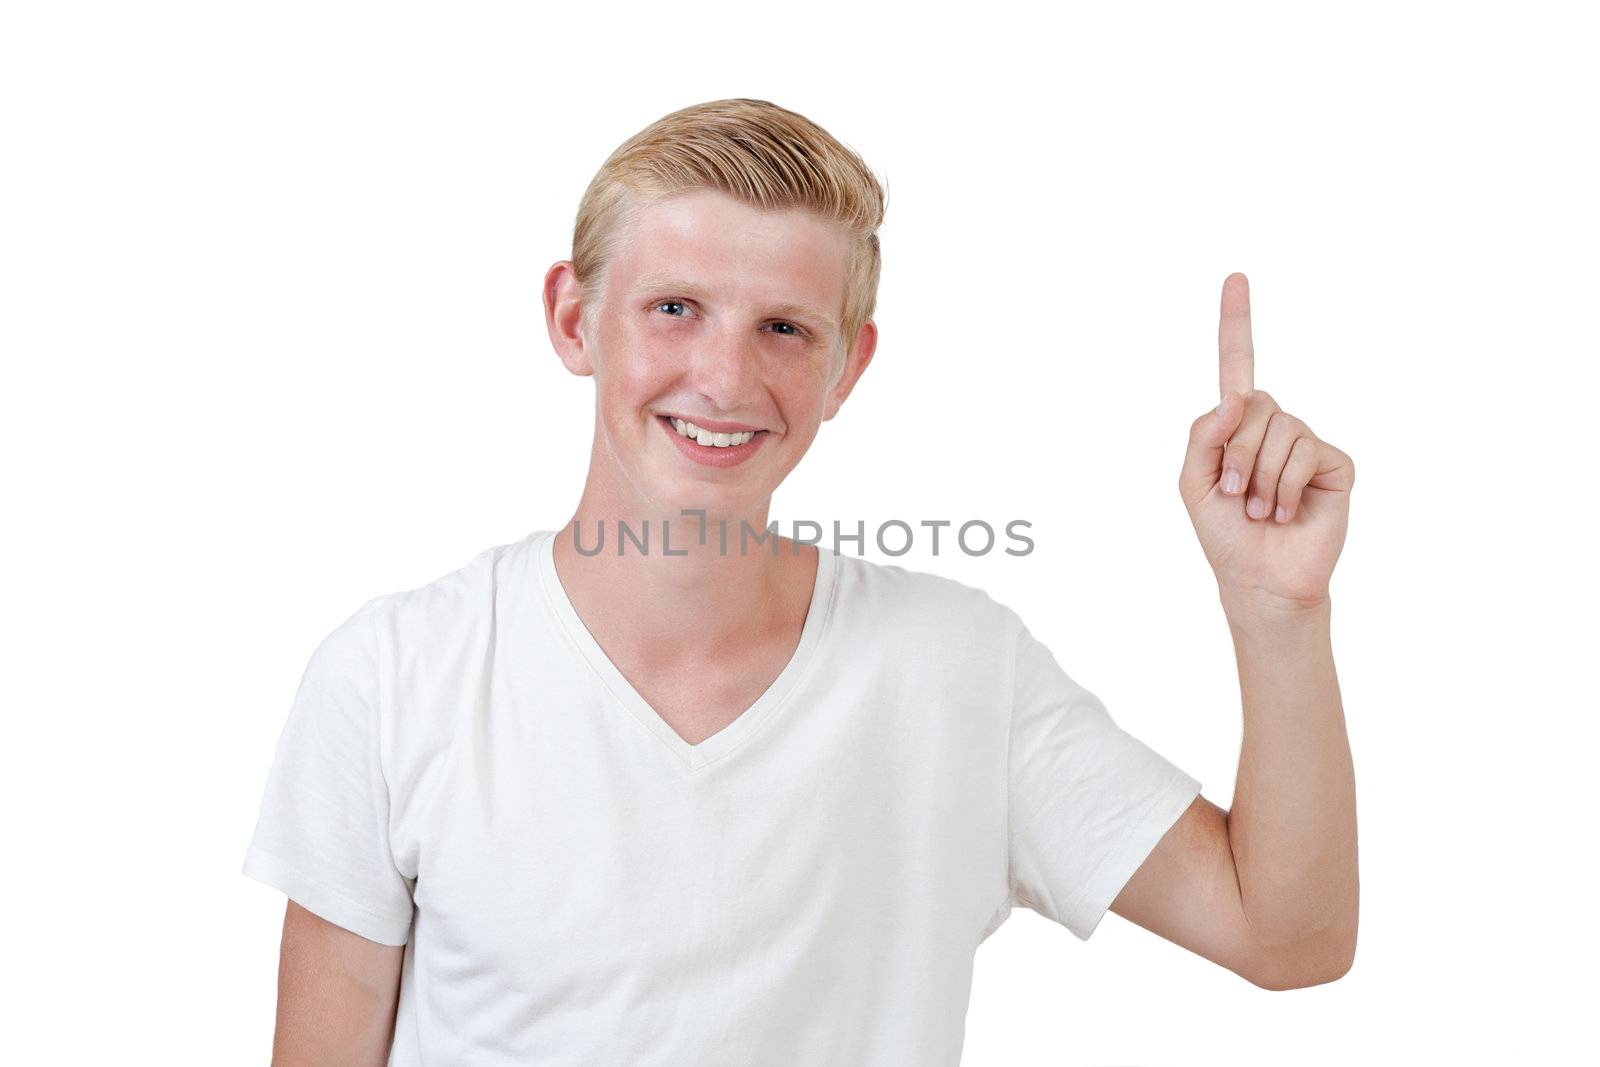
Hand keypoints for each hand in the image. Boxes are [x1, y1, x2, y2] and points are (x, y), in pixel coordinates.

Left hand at [1178, 274, 1354, 612]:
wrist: (1259, 579)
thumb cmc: (1224, 534)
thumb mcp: (1193, 482)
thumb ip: (1204, 434)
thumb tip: (1237, 397)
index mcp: (1237, 425)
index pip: (1237, 365)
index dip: (1236, 322)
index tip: (1235, 277)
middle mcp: (1275, 425)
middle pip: (1253, 404)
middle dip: (1234, 454)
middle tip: (1234, 495)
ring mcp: (1307, 442)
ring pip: (1279, 430)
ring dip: (1259, 477)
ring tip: (1260, 509)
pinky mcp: (1336, 463)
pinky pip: (1306, 452)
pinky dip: (1286, 486)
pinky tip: (1285, 513)